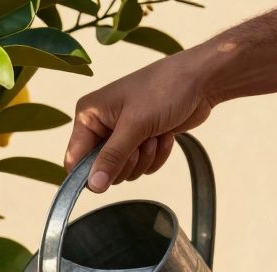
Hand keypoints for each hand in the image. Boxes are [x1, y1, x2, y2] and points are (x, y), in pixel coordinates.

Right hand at [65, 49, 218, 192]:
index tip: (111, 173)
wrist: (201, 80)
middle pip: (101, 169)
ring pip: (124, 170)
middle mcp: (101, 125)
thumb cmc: (165, 89)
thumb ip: (112, 157)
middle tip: (142, 141)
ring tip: (155, 133)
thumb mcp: (135, 125)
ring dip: (145, 157)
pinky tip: (165, 135)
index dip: (90, 172)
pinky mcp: (141, 140)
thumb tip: (93, 186)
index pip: (75, 158)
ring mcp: (122, 133)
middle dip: (127, 161)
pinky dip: (156, 155)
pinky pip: (142, 166)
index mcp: (89, 115)